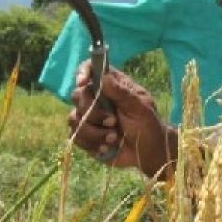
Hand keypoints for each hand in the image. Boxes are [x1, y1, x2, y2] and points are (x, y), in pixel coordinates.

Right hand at [67, 62, 175, 177]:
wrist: (147, 153)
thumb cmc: (147, 125)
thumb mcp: (140, 107)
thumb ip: (122, 93)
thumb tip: (104, 77)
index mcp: (111, 84)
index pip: (90, 68)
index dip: (83, 72)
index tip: (83, 83)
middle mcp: (96, 97)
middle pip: (77, 95)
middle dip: (94, 113)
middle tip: (113, 122)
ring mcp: (88, 116)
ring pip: (74, 118)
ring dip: (94, 132)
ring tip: (114, 138)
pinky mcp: (84, 135)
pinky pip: (75, 136)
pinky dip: (91, 144)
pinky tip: (106, 147)